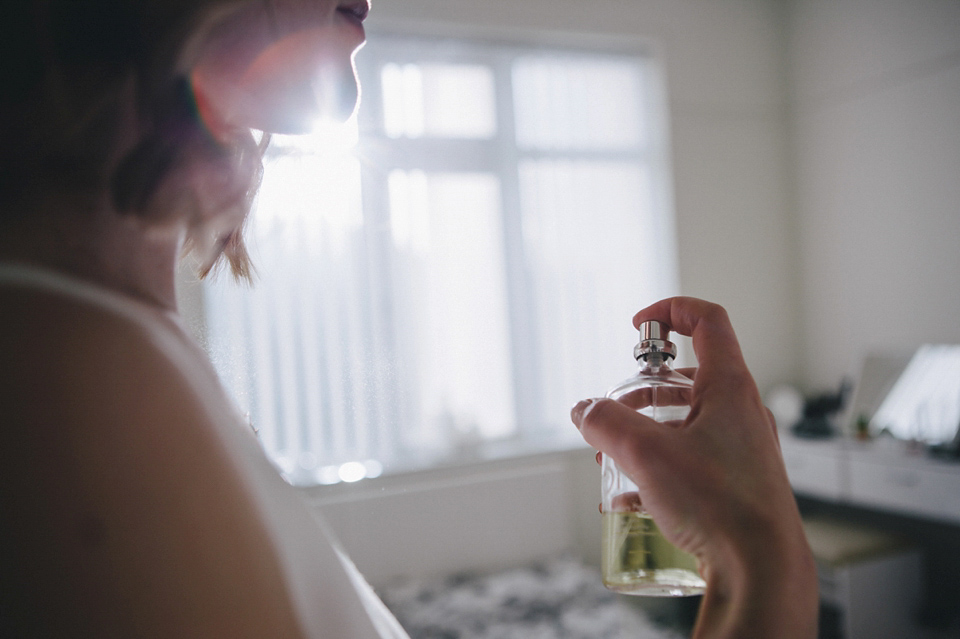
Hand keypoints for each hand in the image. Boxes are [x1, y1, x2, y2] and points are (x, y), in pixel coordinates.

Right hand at [571, 297, 816, 638]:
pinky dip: (659, 465)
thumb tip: (583, 410)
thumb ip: (606, 423)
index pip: (707, 321)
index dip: (669, 311)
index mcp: (730, 388)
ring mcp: (743, 449)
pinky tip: (630, 496)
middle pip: (689, 377)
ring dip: (646, 431)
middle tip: (612, 410)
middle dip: (641, 390)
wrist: (762, 570)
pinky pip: (693, 459)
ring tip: (612, 457)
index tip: (636, 327)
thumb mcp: (647, 454)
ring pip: (687, 422)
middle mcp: (742, 413)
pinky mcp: (738, 483)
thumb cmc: (719, 506)